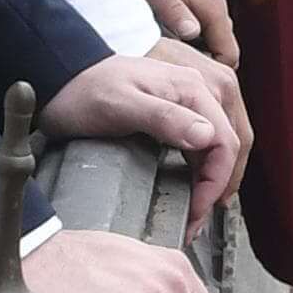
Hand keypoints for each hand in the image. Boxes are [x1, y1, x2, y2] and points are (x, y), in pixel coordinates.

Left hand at [46, 47, 248, 231]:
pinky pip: (205, 142)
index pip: (225, 141)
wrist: (62, 74)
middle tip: (198, 218)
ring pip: (221, 145)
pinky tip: (192, 187)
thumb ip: (165, 118)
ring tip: (196, 209)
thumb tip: (206, 136)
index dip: (216, 182)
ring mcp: (190, 100)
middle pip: (230, 144)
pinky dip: (204, 169)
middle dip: (220, 185)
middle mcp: (199, 91)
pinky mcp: (179, 110)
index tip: (196, 209)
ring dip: (215, 179)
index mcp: (193, 88)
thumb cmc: (84, 90)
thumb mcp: (120, 106)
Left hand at [117, 0, 239, 67]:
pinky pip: (204, 42)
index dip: (213, 74)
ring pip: (215, 50)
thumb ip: (174, 12)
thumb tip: (192, 32)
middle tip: (178, 79)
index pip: (230, 56)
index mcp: (212, 4)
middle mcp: (215, 8)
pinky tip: (169, 55)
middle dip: (206, 71)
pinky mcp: (198, 14)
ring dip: (198, 62)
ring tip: (171, 67)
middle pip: (225, 55)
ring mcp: (208, 11)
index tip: (190, 82)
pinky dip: (191, 53)